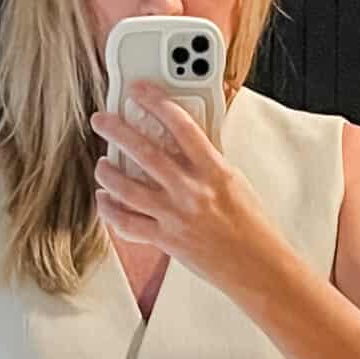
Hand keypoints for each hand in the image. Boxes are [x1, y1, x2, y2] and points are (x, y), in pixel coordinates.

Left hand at [89, 80, 280, 298]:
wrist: (258, 267)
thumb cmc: (252, 227)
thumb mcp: (235, 183)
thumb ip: (207, 163)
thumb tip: (182, 144)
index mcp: (214, 170)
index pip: (181, 125)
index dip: (156, 102)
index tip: (139, 90)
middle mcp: (192, 190)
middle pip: (145, 152)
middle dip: (117, 131)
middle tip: (102, 120)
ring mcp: (176, 216)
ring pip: (127, 187)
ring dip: (107, 172)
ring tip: (101, 163)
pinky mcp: (167, 240)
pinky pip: (127, 223)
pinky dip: (110, 210)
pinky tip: (104, 200)